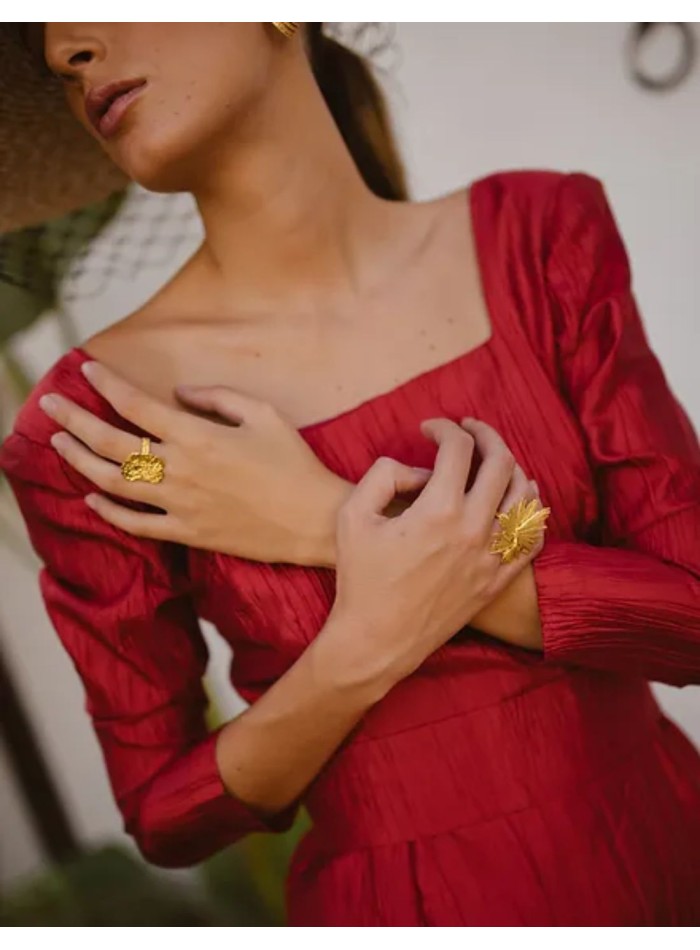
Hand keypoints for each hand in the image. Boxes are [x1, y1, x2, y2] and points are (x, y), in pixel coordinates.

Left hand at [40, 361, 351, 564]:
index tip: (86, 370)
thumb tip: (179, 393)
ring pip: (114, 483)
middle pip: (112, 443)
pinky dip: (109, 511)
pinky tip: (91, 497)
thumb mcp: (264, 414)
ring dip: (80, 462)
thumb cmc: (294, 463)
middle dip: (75, 420)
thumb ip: (217, 397)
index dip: (107, 386)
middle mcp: (181, 470)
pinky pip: (137, 524)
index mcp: (199, 436)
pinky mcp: (187, 532)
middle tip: (49, 405)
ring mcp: (180, 505)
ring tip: (59, 445)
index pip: (137, 406)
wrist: (315, 519)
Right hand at [324, 418, 543, 687]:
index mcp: (439, 511)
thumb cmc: (360, 579)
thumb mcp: (353, 516)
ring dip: (511, 468)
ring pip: (525, 495)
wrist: (377, 641)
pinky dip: (530, 511)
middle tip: (468, 430)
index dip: (443, 428)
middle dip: (485, 435)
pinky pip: (532, 537)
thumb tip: (418, 468)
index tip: (429, 429)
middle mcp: (475, 530)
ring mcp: (492, 557)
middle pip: (501, 462)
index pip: (458, 447)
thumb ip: (383, 474)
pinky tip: (518, 501)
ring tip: (493, 461)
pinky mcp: (499, 579)